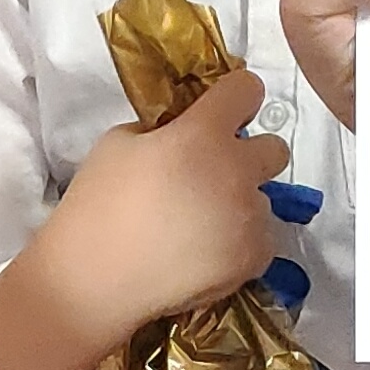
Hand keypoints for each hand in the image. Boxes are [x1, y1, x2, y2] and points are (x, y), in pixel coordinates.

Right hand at [0, 65, 285, 369]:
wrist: (94, 280)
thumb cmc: (96, 206)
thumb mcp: (117, 143)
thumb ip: (161, 130)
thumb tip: (180, 135)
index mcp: (202, 134)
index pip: (247, 89)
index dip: (236, 96)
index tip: (223, 112)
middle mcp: (236, 170)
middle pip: (276, 148)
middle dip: (250, 155)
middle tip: (214, 176)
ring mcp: (249, 217)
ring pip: (264, 200)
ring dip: (240, 206)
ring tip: (200, 228)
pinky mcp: (253, 258)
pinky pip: (261, 240)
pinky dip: (239, 244)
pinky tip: (206, 255)